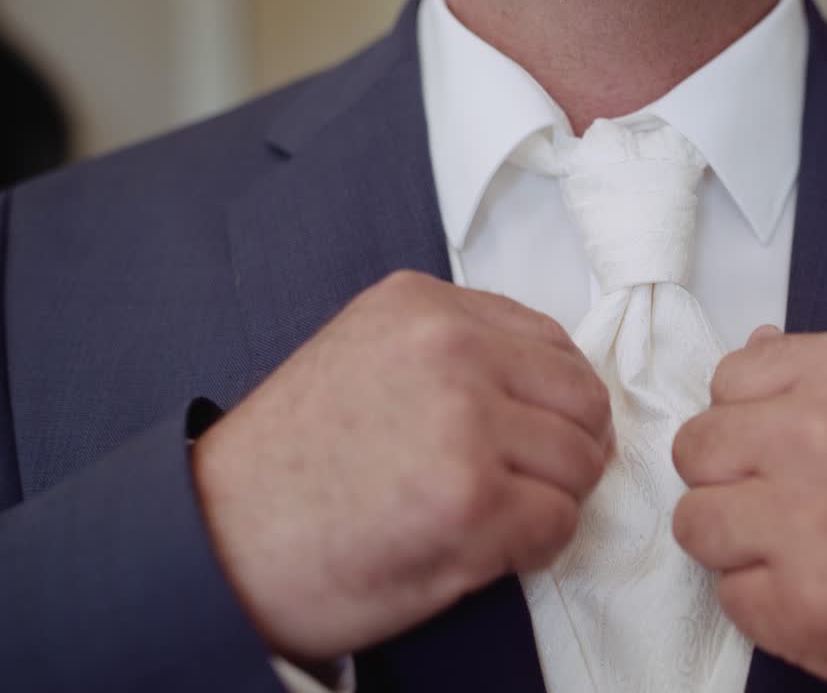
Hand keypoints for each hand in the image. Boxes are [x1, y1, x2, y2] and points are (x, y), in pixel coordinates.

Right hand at [193, 271, 611, 663]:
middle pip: (583, 400)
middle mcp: (449, 349)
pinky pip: (559, 524)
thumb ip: (457, 353)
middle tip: (521, 484)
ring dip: (549, 500)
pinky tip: (480, 549)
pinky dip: (533, 547)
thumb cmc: (289, 468)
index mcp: (423, 306)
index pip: (552, 343)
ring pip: (581, 462)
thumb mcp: (366, 359)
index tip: (528, 436)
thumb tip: (551, 389)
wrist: (214, 546)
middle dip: (565, 449)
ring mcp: (465, 422)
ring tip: (488, 517)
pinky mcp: (474, 500)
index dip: (553, 402)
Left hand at [672, 326, 826, 692]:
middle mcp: (819, 435)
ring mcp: (806, 523)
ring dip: (736, 543)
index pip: (729, 378)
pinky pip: (730, 595)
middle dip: (731, 478)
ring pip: (696, 522)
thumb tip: (754, 347)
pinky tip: (823, 594)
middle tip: (780, 505)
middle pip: (697, 448)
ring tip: (799, 553)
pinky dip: (766, 603)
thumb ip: (825, 373)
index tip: (774, 446)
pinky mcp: (805, 606)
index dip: (748, 420)